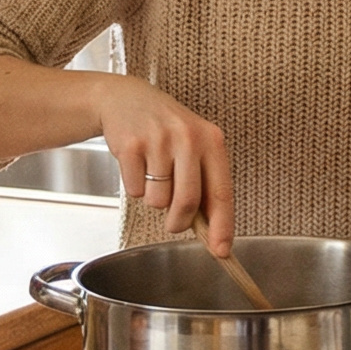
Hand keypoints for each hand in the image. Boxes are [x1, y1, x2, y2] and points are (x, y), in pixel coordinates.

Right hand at [91, 76, 234, 252]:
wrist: (127, 99)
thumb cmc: (167, 129)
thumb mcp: (195, 145)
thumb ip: (205, 181)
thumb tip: (213, 230)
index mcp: (212, 140)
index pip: (221, 192)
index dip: (223, 225)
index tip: (222, 250)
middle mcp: (188, 138)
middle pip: (188, 202)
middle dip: (179, 222)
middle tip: (174, 223)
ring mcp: (158, 141)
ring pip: (159, 201)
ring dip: (155, 200)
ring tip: (155, 174)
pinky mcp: (131, 146)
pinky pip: (136, 191)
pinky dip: (136, 188)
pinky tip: (138, 166)